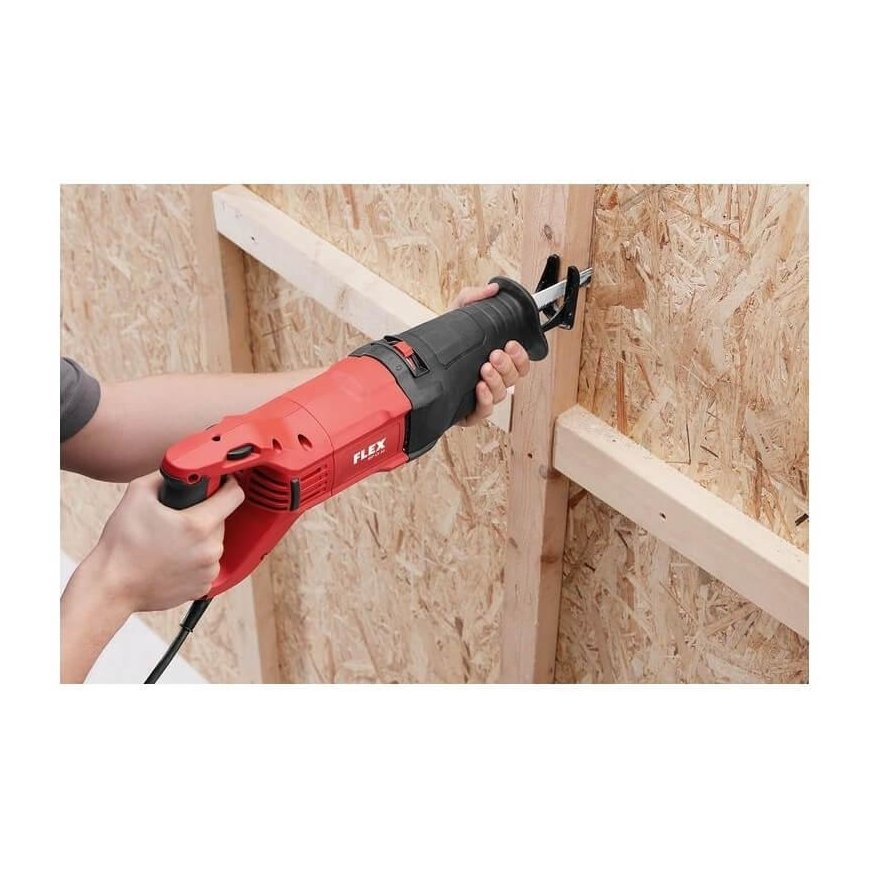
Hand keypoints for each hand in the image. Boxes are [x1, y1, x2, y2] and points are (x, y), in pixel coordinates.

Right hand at [85, 471, 244, 612]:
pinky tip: (174, 558)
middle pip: (221, 520)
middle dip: (205, 514)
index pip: (234, 496)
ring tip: (173, 541)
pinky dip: (196, 559)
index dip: (228, 485)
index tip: (221, 484)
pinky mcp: (204, 587)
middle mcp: (209, 550)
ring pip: (214, 543)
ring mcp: (208, 571)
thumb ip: (163, 474)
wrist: (112, 587)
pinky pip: (207, 564)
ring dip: (201, 538)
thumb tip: (178, 470)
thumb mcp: (137, 495)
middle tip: (179, 517)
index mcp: (198, 526)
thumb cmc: (122, 546)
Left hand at [450, 282, 531, 425]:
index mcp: (495, 359)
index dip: (521, 356)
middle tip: (494, 354)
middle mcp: (491, 378)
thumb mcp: (458, 313)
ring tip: (485, 368)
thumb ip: (474, 297)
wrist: (417, 361)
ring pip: (502, 394)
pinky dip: (486, 400)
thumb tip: (492, 288)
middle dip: (508, 366)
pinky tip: (479, 387)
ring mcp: (481, 396)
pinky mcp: (468, 411)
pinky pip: (484, 411)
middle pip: (514, 378)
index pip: (520, 363)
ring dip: (496, 381)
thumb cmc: (444, 341)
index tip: (511, 344)